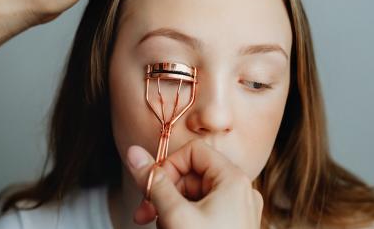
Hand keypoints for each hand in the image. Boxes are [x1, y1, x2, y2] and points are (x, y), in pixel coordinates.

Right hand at [126, 139, 263, 228]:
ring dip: (170, 208)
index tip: (151, 186)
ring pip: (194, 196)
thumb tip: (134, 153)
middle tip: (144, 212)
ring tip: (159, 226)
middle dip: (165, 192)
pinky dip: (182, 219)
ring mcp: (236, 210)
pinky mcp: (230, 225)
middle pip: (193, 175)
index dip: (169, 165)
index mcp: (233, 180)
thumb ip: (154, 182)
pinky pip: (202, 212)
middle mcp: (239, 191)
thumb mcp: (175, 214)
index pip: (194, 152)